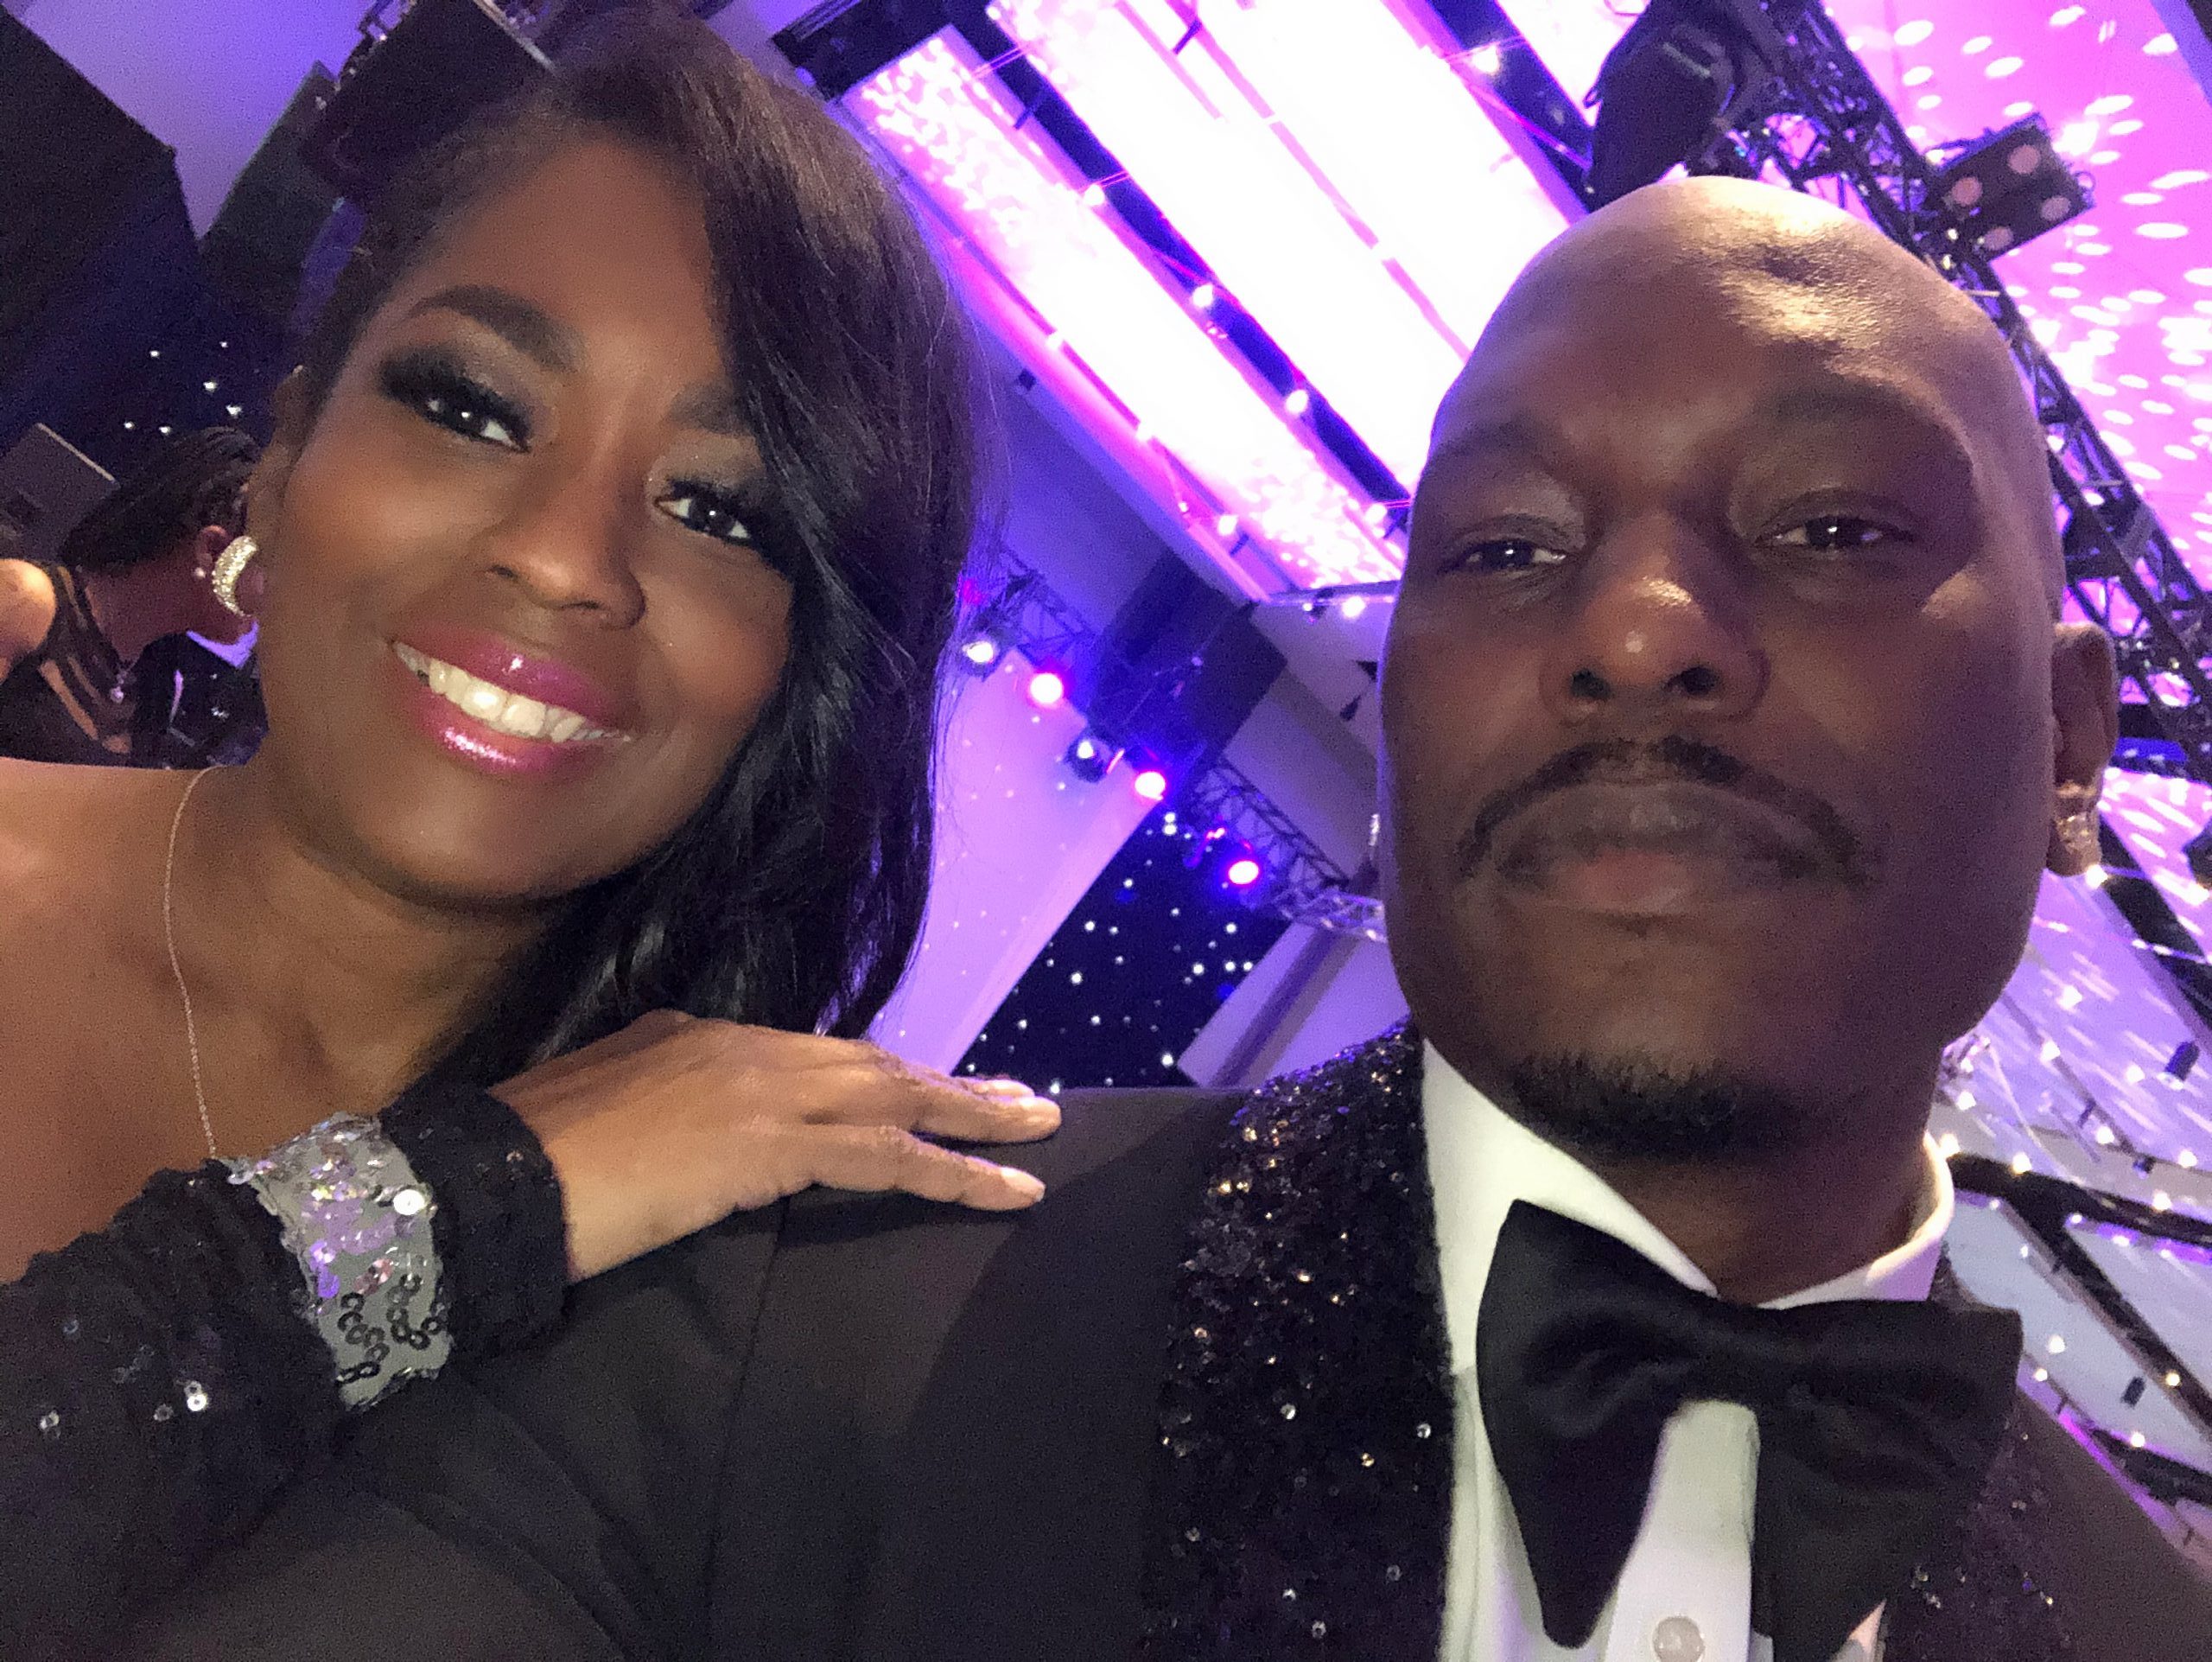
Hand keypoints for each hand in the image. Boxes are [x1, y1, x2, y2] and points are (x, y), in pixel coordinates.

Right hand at [492, 1011, 1059, 1279]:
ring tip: (1038, 1130)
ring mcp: (760, 1089)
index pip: (821, 1056)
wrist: (487, 1176)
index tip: (939, 1087)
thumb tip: (700, 1126)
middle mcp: (742, 1048)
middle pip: (875, 1064)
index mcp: (701, 1037)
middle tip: (1025, 1098)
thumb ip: (664, 1103)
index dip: (888, 1075)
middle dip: (954, 1084)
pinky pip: (885, 1158)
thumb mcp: (607, 1110)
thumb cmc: (528, 1158)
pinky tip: (1002, 1188)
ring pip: (896, 1098)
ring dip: (974, 1117)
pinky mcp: (770, 1145)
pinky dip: (952, 1171)